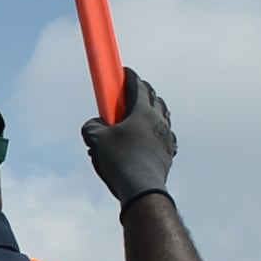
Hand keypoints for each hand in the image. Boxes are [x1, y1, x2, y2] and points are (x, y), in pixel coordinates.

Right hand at [82, 68, 176, 204]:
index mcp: (143, 111)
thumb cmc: (120, 161)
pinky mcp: (169, 152)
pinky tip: (148, 136)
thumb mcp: (95, 139)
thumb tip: (96, 124)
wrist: (142, 188)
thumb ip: (91, 125)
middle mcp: (159, 120)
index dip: (129, 76)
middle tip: (129, 91)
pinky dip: (156, 129)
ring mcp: (166, 136)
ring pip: (162, 114)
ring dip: (152, 109)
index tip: (122, 71)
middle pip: (154, 97)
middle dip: (142, 90)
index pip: (138, 85)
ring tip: (139, 113)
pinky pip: (164, 134)